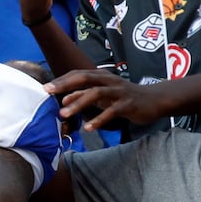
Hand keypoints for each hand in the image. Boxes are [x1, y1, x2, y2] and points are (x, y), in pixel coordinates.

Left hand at [47, 67, 168, 130]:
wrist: (155, 99)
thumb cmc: (125, 97)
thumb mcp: (104, 94)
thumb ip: (86, 94)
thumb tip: (64, 99)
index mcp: (102, 76)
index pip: (78, 74)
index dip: (62, 79)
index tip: (45, 88)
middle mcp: (109, 80)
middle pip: (85, 78)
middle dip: (65, 85)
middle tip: (49, 93)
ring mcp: (119, 91)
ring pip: (96, 94)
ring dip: (78, 103)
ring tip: (64, 114)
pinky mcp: (128, 104)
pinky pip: (112, 111)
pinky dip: (99, 119)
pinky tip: (88, 128)